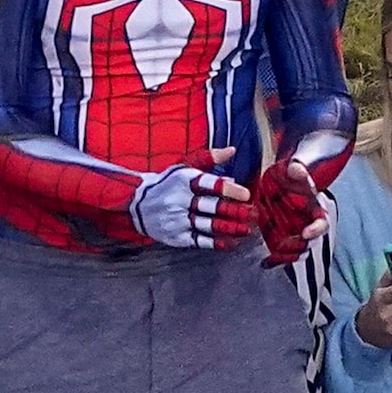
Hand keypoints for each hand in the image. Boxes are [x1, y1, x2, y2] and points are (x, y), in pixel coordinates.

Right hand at [128, 150, 253, 249]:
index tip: (246, 195)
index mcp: (183, 180)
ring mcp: (177, 219)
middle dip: (236, 211)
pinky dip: (216, 242)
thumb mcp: (183, 166)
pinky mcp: (176, 236)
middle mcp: (179, 199)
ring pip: (208, 225)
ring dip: (230, 228)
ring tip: (247, 229)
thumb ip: (208, 159)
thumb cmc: (168, 183)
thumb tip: (232, 150)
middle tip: (254, 214)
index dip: (229, 190)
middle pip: (212, 207)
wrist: (138, 203)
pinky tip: (230, 242)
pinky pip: (199, 241)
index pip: (209, 184)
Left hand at [251, 157, 329, 265]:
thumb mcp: (292, 168)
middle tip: (283, 248)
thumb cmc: (290, 174)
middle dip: (298, 248)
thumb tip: (298, 171)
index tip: (306, 233)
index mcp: (313, 209)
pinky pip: (280, 252)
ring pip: (295, 251)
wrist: (280, 180)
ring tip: (274, 257)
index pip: (321, 222)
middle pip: (308, 242)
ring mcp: (293, 231)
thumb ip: (297, 170)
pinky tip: (266, 263)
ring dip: (287, 256)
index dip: (316, 229)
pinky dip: (275, 259)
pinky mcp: (279, 235)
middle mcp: (306, 224)